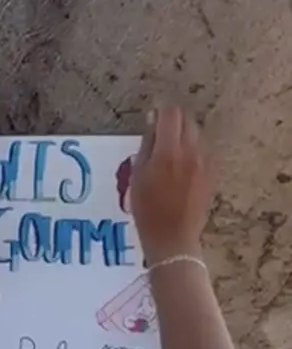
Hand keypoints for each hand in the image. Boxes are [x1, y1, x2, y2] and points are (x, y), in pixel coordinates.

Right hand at [129, 105, 211, 263]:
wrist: (172, 236)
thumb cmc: (147, 210)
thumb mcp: (137, 177)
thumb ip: (146, 146)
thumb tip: (152, 123)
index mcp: (168, 152)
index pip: (170, 115)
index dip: (160, 111)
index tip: (151, 117)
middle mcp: (191, 152)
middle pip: (186, 120)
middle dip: (173, 121)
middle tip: (158, 133)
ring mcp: (204, 162)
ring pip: (195, 135)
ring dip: (182, 136)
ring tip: (167, 153)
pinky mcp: (211, 172)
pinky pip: (202, 151)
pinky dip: (191, 150)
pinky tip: (179, 167)